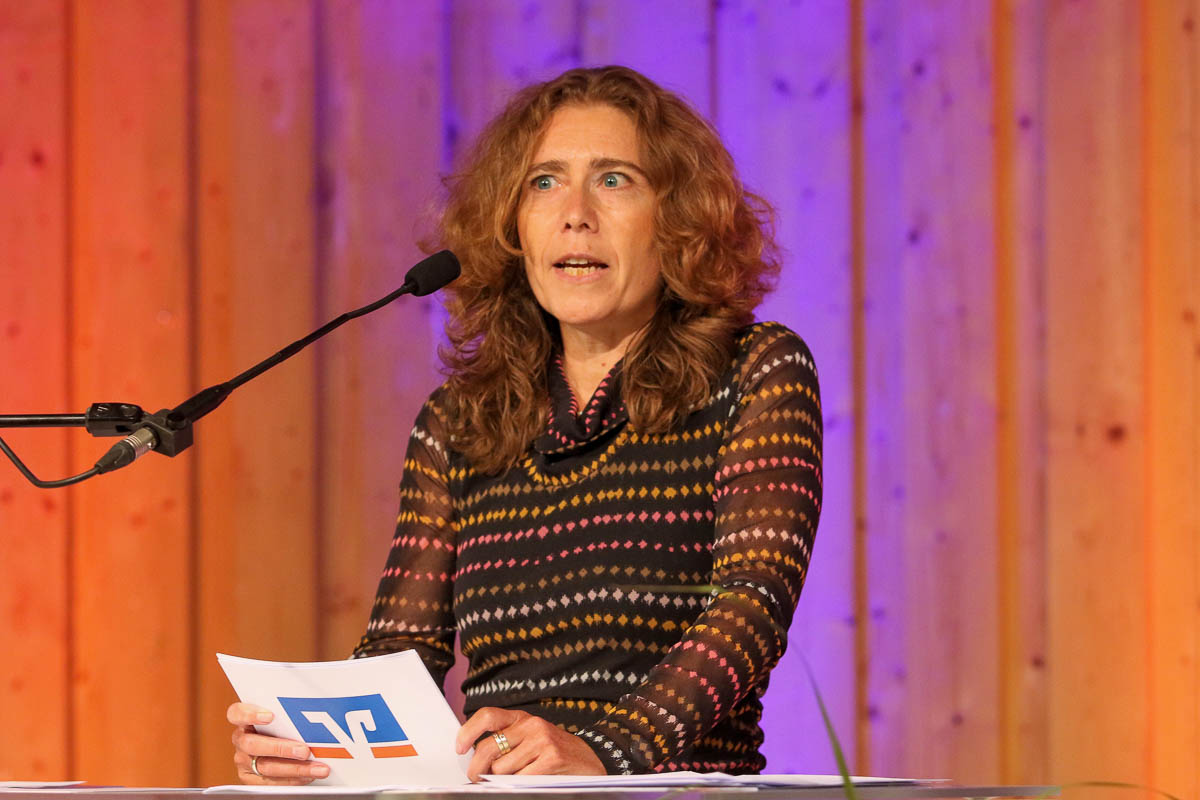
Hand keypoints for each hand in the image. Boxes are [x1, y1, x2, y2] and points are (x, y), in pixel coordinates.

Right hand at [227, 702, 330, 784]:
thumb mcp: (282, 717)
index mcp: (244, 721)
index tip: (270, 716)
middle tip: (304, 751)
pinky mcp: (252, 778)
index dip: (250, 714)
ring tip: (316, 768)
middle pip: (252, 744)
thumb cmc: (284, 726)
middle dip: (281, 748)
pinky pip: (271, 782)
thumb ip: (288, 714)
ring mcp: (245, 761)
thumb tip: (315, 711)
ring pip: (265, 766)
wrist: (279, 750)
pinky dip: (293, 780)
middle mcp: (241, 740)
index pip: (236, 713)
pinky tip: (308, 776)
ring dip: (295, 768)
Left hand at [455, 707, 605, 781]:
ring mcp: (542, 740)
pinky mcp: (551, 758)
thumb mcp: (530, 740)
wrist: (590, 761)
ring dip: (503, 779)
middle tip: (476, 777)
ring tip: (516, 778)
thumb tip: (475, 759)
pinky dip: (518, 785)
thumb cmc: (554, 753)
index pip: (488, 716)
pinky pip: (519, 778)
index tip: (459, 748)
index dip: (468, 731)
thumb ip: (507, 743)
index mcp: (522, 719)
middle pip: (488, 747)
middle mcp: (531, 725)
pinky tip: (527, 782)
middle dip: (477, 768)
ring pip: (501, 768)